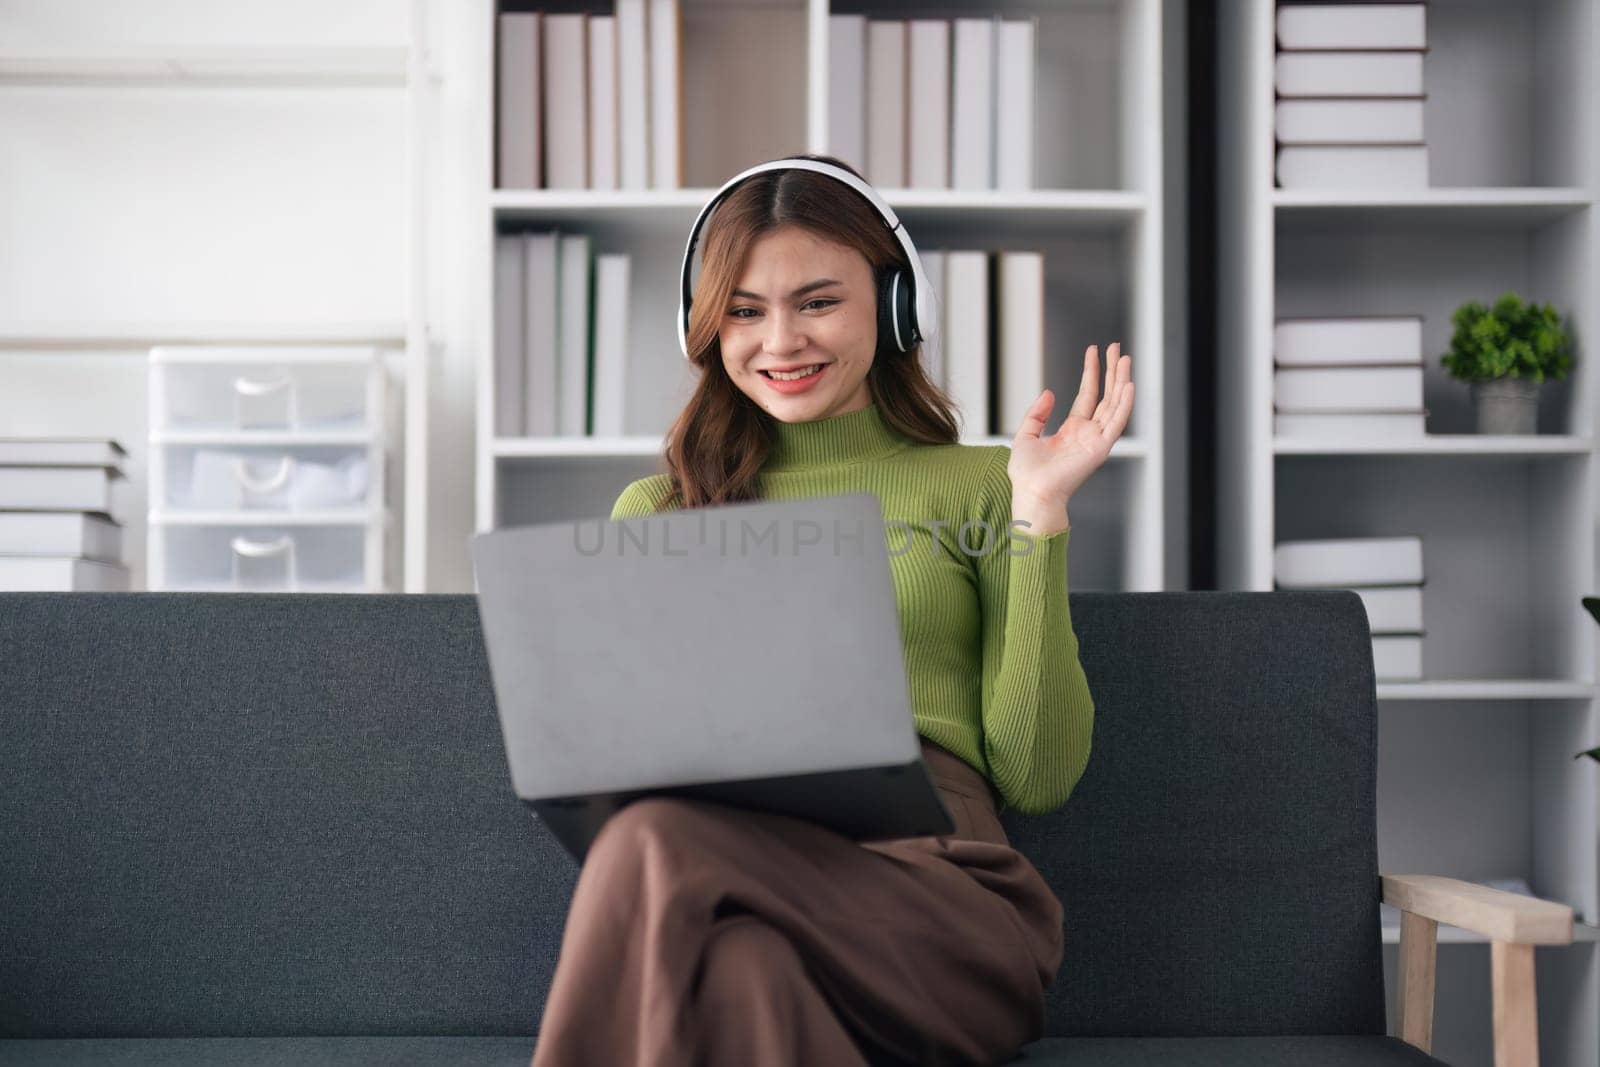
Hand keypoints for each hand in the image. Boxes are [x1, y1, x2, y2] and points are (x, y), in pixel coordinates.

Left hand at [1008, 342, 1134, 525]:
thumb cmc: (1027, 473)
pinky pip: (1117, 423)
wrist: (1032, 492)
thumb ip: (1037, 413)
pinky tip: (1129, 385)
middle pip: (1105, 396)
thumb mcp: (1025, 435)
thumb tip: (1050, 393)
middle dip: (1111, 371)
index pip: (1087, 395)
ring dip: (1121, 381)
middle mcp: (1088, 433)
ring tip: (1124, 358)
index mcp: (1072, 430)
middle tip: (1116, 348)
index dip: (1091, 373)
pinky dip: (1125, 404)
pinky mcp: (1101, 448)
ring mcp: (1096, 440)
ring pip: (1114, 404)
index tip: (1094, 351)